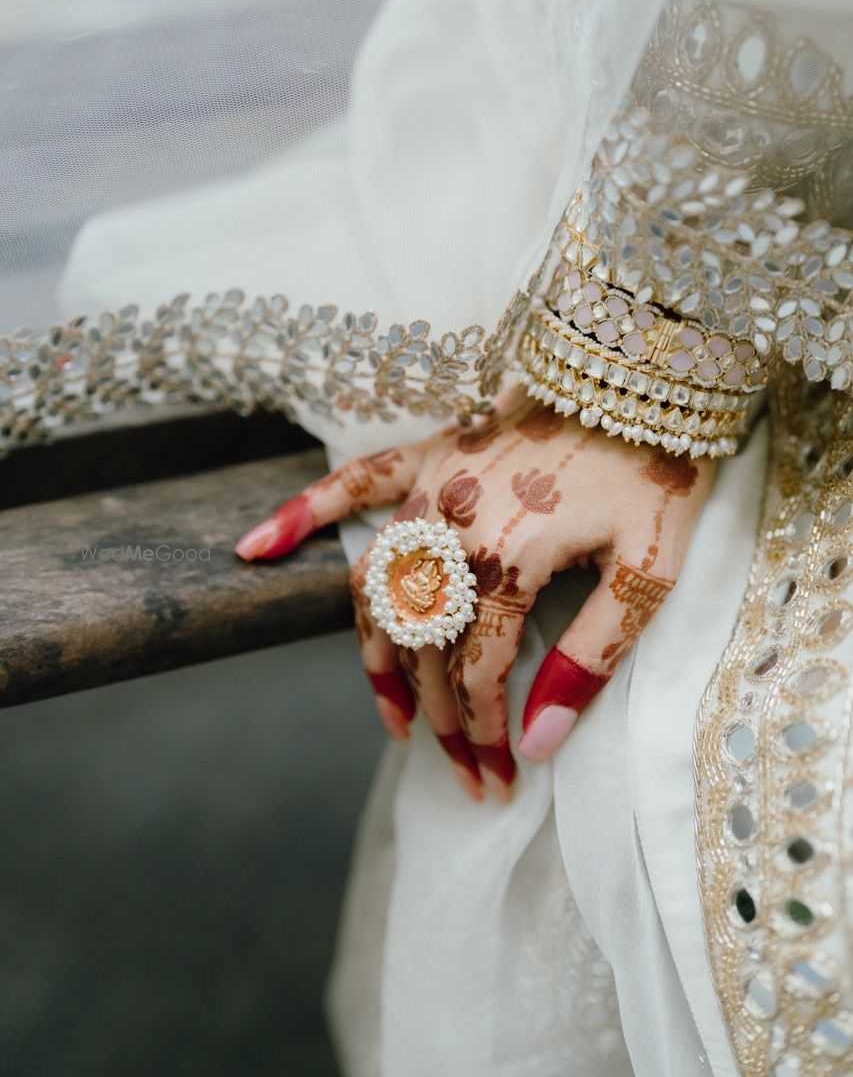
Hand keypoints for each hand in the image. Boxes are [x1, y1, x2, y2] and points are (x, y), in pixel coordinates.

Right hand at [234, 387, 714, 801]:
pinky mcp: (431, 453)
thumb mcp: (647, 573)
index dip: (482, 730)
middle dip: (440, 719)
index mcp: (507, 556)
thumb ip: (589, 655)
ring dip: (374, 660)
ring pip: (377, 589)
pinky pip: (353, 484)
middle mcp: (452, 524)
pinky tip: (255, 547)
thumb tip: (539, 739)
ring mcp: (433, 486)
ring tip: (391, 719)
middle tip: (464, 772)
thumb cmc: (657, 472)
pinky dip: (301, 515)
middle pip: (422, 645)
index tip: (498, 776)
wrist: (645, 375)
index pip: (474, 669)